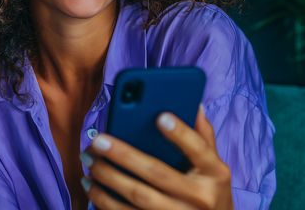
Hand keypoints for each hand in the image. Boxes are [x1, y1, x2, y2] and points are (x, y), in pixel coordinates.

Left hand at [81, 106, 232, 208]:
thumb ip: (203, 137)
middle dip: (124, 155)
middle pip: (157, 173)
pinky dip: (106, 202)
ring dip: (108, 179)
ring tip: (89, 162)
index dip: (180, 134)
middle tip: (98, 141)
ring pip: (138, 197)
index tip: (160, 116)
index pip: (198, 149)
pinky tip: (92, 187)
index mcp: (215, 174)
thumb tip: (195, 105)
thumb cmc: (211, 193)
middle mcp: (199, 197)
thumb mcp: (215, 167)